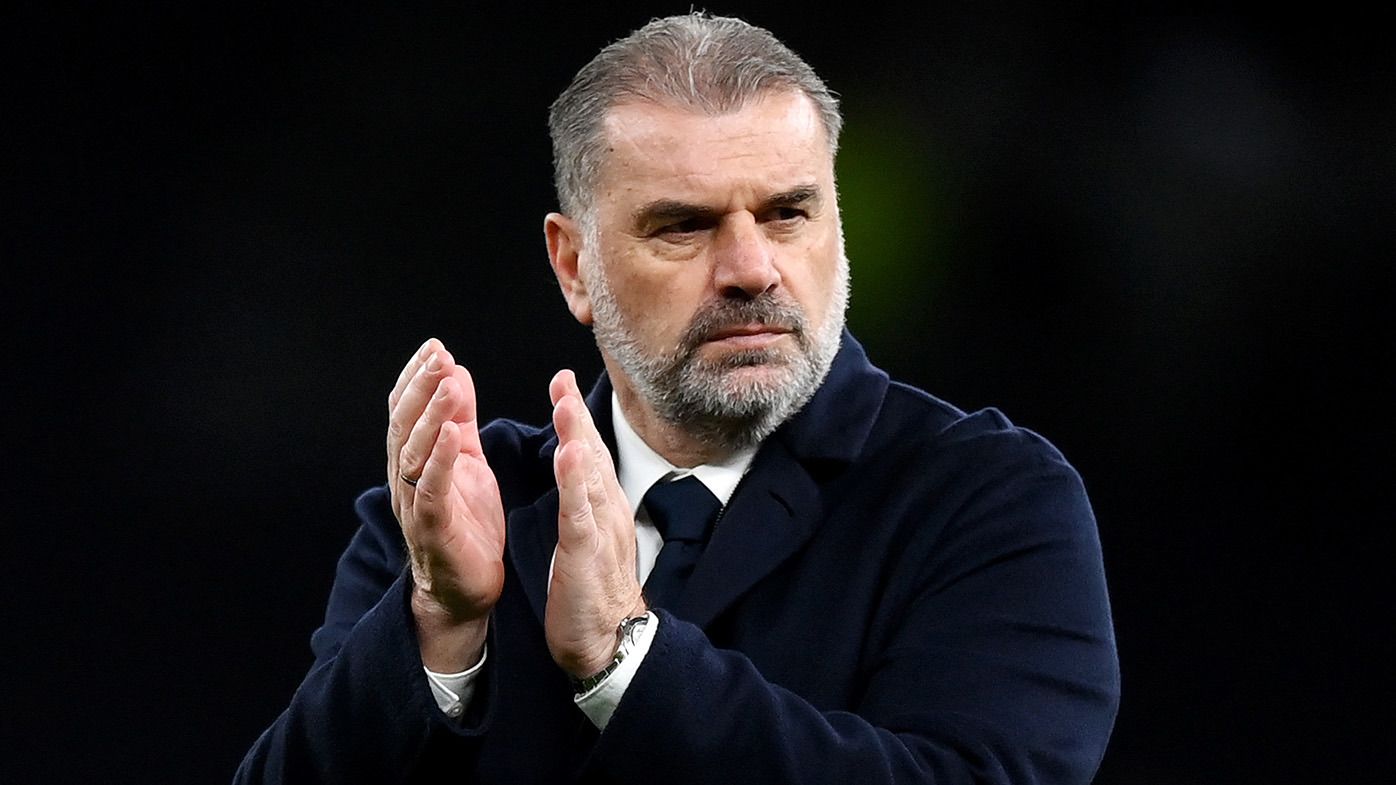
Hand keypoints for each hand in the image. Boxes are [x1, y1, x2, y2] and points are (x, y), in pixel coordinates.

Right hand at [388, 339, 505, 668]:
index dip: (417, 378)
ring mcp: (415, 504)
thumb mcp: (468, 460)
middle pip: (405, 425)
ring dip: (430, 415)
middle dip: (421, 387)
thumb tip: (454, 370)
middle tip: (438, 356)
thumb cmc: (467, 523)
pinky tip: (451, 433)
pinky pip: (430, 489)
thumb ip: (460, 419)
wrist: (467, 589)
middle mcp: (406, 479)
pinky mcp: (431, 528)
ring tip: (448, 383)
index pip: (407, 410)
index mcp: (415, 460)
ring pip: (413, 452)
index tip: (434, 347)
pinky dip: (439, 460)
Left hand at [544, 369, 647, 678]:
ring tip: (565, 405)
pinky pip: (580, 514)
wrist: (610, 641)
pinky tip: (569, 458)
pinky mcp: (587, 555)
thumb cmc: (593, 591)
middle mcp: (608, 511)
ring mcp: (601, 531)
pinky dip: (574, 484)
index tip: (562, 382)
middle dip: (576, 415)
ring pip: (589, 477)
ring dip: (578, 438)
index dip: (576, 417)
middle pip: (592, 454)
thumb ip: (585, 503)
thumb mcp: (589, 536)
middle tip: (562, 378)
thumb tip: (578, 471)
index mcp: (604, 507)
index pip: (590, 453)